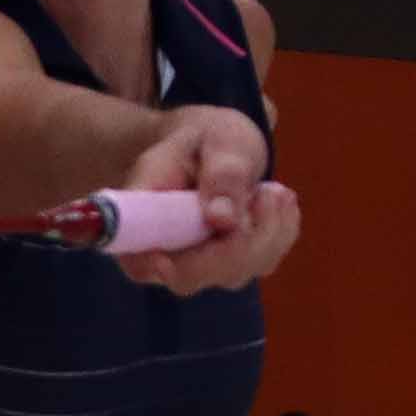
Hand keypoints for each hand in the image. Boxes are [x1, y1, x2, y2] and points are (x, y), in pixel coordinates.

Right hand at [112, 104, 267, 291]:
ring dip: (268, 230)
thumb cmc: (202, 139)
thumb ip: (219, 174)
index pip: (143, 263)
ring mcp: (196, 267)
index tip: (220, 230)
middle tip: (270, 192)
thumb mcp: (215, 139)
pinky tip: (278, 200)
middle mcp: (160, 255)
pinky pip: (262, 262)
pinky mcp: (229, 267)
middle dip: (242, 239)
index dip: (176, 262)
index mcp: (136, 222)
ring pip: (236, 272)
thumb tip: (221, 220)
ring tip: (274, 189)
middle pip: (195, 276)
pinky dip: (280, 231)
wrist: (210, 148)